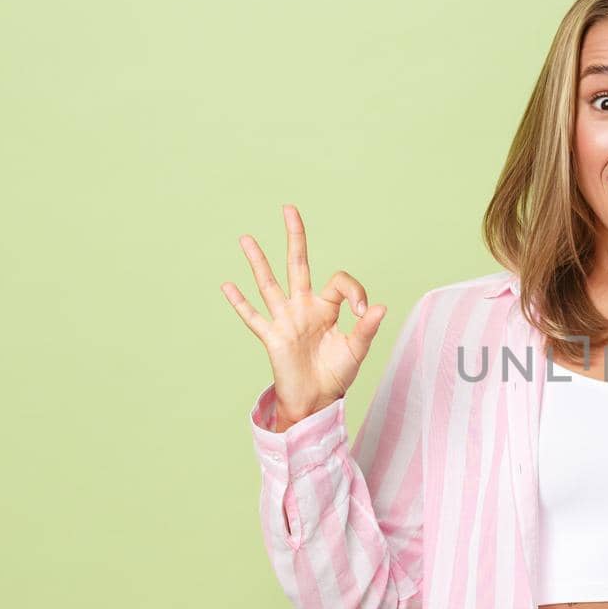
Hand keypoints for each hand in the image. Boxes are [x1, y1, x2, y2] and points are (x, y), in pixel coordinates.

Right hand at [221, 204, 387, 427]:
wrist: (317, 400)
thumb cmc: (336, 374)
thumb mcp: (357, 350)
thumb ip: (366, 328)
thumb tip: (380, 307)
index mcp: (326, 307)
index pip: (338, 281)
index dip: (355, 291)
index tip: (364, 311)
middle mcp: (303, 307)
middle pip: (298, 264)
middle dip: (295, 237)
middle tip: (289, 208)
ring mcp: (285, 320)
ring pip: (269, 284)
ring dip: (258, 262)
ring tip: (246, 238)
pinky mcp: (272, 337)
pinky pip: (254, 318)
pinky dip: (240, 303)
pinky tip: (227, 285)